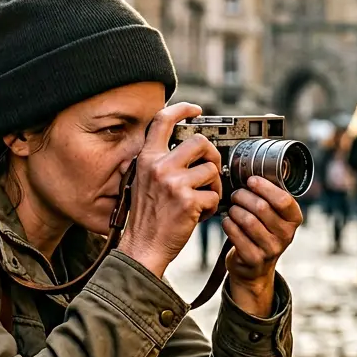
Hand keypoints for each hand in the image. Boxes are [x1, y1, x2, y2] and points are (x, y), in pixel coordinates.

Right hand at [116, 103, 222, 277]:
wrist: (142, 247)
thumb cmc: (146, 218)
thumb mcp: (142, 181)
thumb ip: (159, 163)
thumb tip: (184, 149)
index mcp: (147, 159)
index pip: (162, 121)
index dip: (181, 109)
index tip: (195, 110)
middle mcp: (160, 166)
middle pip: (200, 142)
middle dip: (211, 156)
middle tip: (209, 171)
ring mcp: (174, 183)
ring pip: (211, 169)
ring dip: (213, 185)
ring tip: (202, 198)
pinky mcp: (188, 201)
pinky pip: (214, 195)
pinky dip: (211, 206)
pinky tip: (199, 213)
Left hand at [223, 177, 302, 314]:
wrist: (254, 268)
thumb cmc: (262, 231)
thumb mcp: (273, 215)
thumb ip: (269, 197)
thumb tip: (253, 170)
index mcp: (294, 219)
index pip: (283, 200)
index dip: (265, 187)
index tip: (251, 180)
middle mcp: (286, 235)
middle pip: (262, 208)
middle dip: (244, 197)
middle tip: (236, 194)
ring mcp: (271, 249)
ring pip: (248, 220)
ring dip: (235, 210)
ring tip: (232, 208)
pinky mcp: (254, 259)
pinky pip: (236, 235)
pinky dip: (228, 224)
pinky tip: (227, 221)